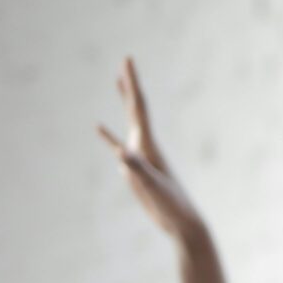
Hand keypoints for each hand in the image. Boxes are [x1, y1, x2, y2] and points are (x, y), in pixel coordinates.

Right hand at [96, 56, 203, 241]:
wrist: (182, 223)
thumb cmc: (172, 205)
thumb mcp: (153, 186)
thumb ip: (138, 169)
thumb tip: (121, 153)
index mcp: (149, 144)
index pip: (139, 106)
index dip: (133, 82)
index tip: (127, 59)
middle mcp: (146, 145)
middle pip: (136, 108)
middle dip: (130, 84)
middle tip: (125, 62)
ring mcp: (140, 155)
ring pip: (129, 122)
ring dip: (124, 101)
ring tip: (118, 82)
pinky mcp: (134, 169)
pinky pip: (117, 147)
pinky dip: (108, 136)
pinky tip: (99, 128)